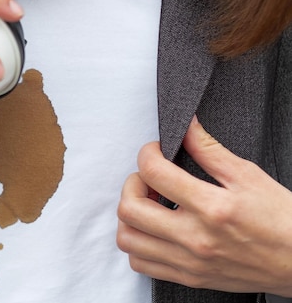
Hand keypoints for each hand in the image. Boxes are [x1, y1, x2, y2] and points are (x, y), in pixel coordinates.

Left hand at [117, 116, 291, 296]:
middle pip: (129, 208)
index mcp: (212, 207)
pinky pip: (140, 264)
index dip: (147, 153)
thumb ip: (209, 149)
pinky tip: (153, 228)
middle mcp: (195, 238)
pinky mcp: (189, 277)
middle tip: (149, 177)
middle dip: (132, 183)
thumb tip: (185, 126)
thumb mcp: (248, 175)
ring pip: (127, 239)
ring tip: (149, 203)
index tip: (156, 151)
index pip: (154, 172)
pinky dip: (137, 243)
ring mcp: (189, 261)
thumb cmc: (281, 220)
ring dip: (129, 215)